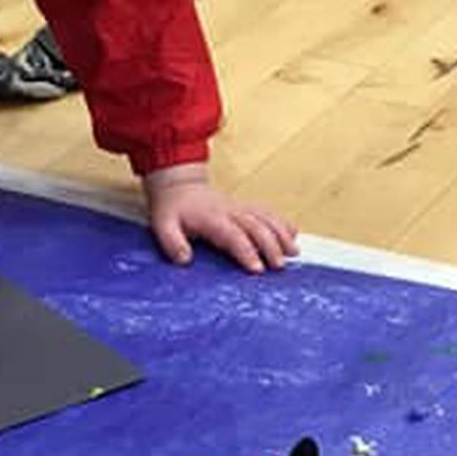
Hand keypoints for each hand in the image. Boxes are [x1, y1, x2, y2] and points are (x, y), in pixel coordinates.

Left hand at [143, 163, 297, 273]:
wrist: (178, 187)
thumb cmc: (171, 210)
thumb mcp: (162, 226)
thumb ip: (172, 243)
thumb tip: (185, 259)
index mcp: (211, 218)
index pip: (232, 235)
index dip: (246, 251)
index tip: (257, 268)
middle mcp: (230, 211)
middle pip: (256, 226)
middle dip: (270, 246)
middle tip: (280, 266)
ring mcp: (240, 208)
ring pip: (266, 217)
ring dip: (281, 234)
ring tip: (294, 252)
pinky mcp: (246, 207)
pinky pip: (267, 212)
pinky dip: (282, 222)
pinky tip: (293, 233)